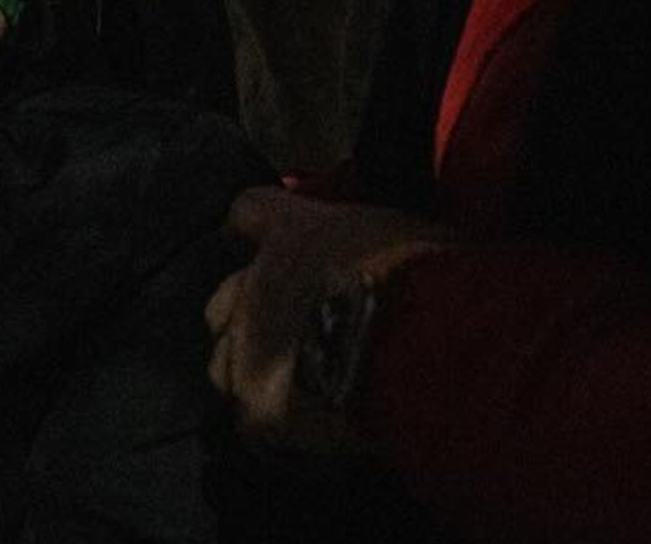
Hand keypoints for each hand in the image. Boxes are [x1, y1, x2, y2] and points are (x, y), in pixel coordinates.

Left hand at [204, 187, 447, 453]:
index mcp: (294, 231)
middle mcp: (256, 283)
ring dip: (250, 373)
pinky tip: (303, 439)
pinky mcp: (259, 408)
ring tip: (293, 391)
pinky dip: (274, 432)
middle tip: (290, 333)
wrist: (424, 345)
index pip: (249, 211)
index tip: (260, 239)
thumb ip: (382, 242)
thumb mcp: (409, 236)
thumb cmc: (429, 279)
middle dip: (249, 314)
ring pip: (221, 363)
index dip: (255, 229)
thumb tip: (399, 249)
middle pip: (223, 298)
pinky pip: (251, 425)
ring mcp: (249, 348)